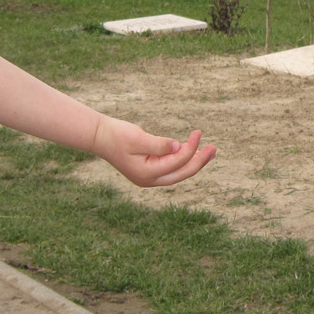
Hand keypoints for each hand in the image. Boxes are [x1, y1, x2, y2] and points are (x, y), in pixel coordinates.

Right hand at [93, 120, 215, 186]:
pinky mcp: (149, 171)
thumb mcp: (138, 138)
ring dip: (194, 162)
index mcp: (146, 174)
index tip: (198, 133)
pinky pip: (172, 169)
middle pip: (182, 174)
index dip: (191, 148)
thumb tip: (178, 147)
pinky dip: (183, 161)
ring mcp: (149, 178)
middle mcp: (149, 180)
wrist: (100, 137)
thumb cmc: (117, 135)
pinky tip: (193, 152)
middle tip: (214, 148)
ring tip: (209, 151)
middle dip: (200, 161)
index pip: (177, 162)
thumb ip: (159, 144)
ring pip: (178, 173)